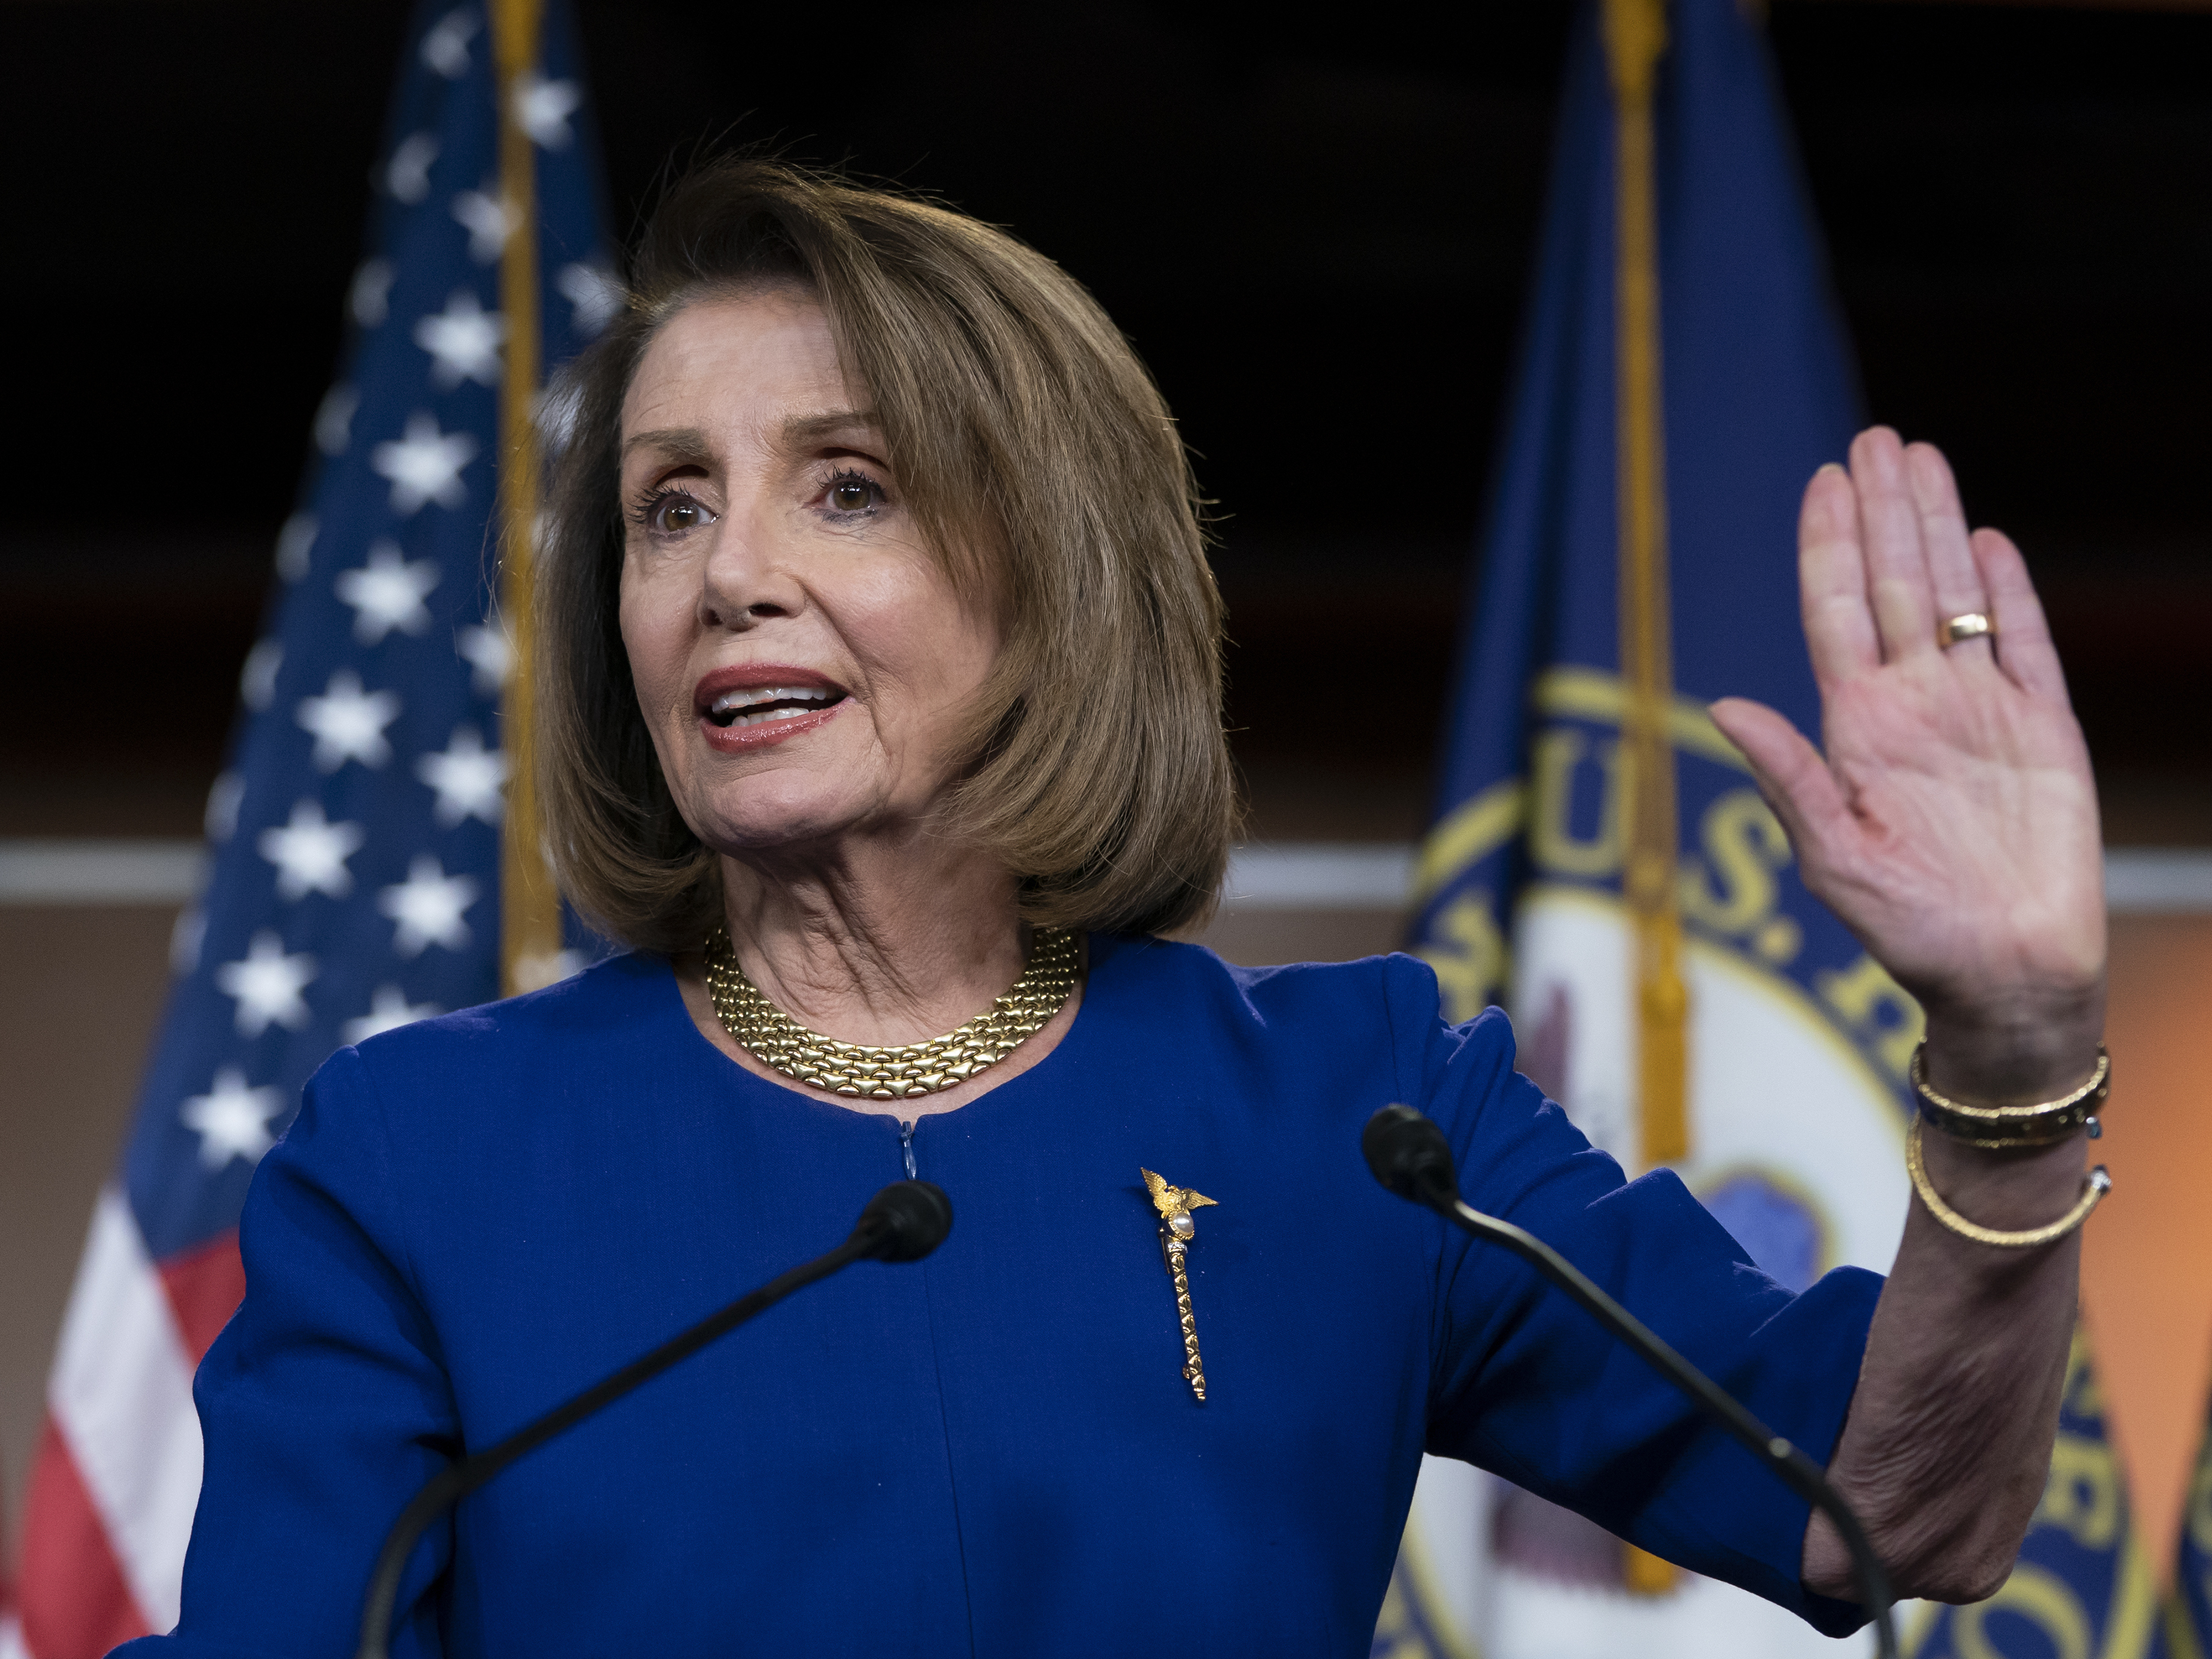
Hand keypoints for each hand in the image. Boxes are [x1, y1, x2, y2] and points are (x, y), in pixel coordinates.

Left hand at [1707, 428, 2104, 1101]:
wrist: (2003, 974)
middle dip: (1881, 511)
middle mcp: (1914, 705)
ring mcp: (1980, 711)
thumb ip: (1787, 778)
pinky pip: (2026, 646)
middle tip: (1872, 438)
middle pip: (1895, 584)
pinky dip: (2008, 593)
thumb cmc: (1908, 930)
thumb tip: (1726, 708)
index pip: (1838, 614)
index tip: (1823, 479)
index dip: (1830, 546)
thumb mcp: (1833, 857)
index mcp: (1858, 728)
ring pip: (1955, 596)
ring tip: (1920, 457)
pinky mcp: (2044, 731)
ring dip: (1937, 526)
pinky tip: (1988, 541)